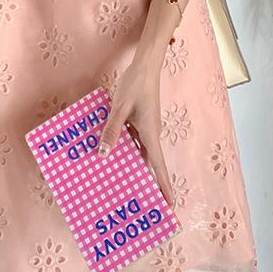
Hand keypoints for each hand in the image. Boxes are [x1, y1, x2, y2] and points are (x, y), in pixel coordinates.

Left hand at [98, 57, 172, 206]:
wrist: (145, 66)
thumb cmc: (135, 85)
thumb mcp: (120, 108)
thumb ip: (112, 130)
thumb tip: (104, 154)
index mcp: (151, 135)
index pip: (159, 167)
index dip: (164, 187)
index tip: (169, 205)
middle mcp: (151, 135)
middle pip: (151, 165)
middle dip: (149, 184)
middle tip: (144, 204)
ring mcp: (146, 129)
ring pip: (140, 154)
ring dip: (135, 168)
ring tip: (125, 186)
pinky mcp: (139, 122)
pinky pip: (133, 142)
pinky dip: (126, 151)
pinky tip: (112, 155)